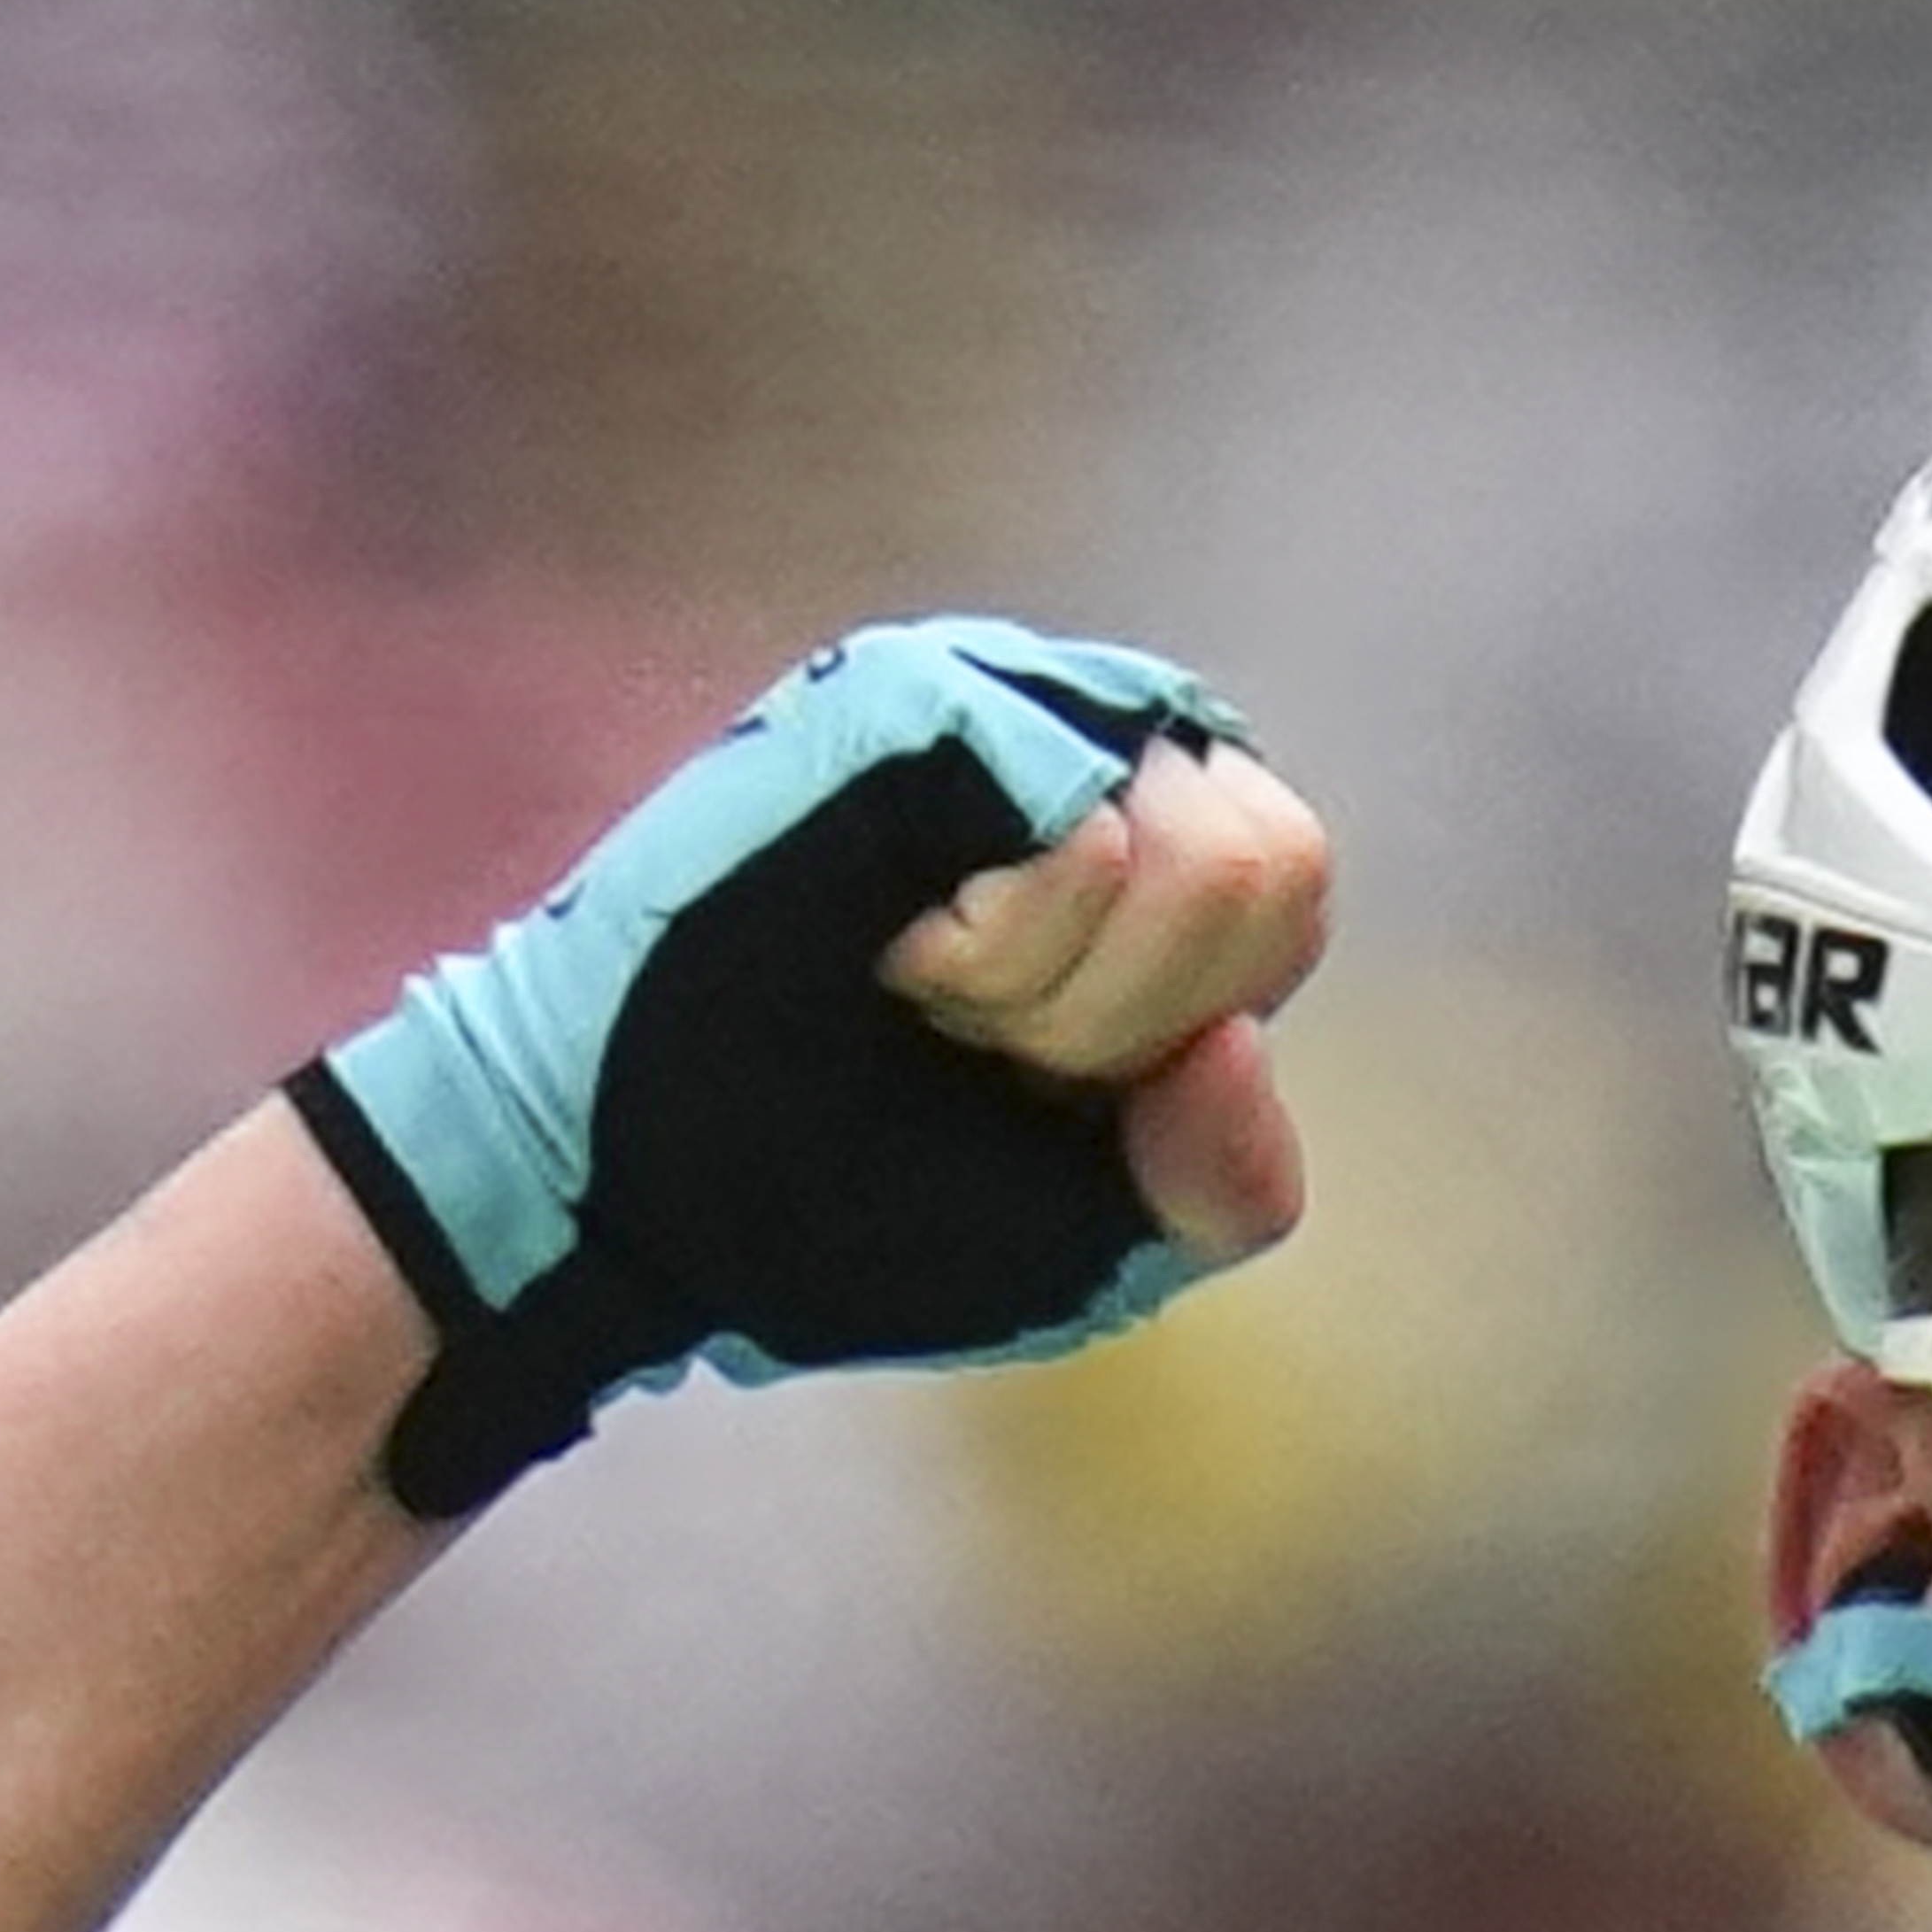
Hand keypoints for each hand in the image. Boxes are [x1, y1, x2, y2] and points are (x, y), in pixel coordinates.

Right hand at [291, 619, 1333, 1519]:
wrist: (644, 1202)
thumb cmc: (853, 1200)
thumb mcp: (1101, 1237)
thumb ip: (1230, 1179)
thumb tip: (1239, 1045)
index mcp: (1142, 842)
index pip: (1287, 904)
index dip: (1172, 1033)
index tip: (1027, 1071)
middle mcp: (1078, 734)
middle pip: (1275, 864)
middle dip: (1126, 1014)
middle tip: (966, 1032)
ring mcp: (994, 695)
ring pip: (1198, 851)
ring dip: (1057, 989)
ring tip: (918, 988)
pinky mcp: (910, 694)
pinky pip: (1088, 832)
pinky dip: (1001, 949)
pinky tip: (888, 953)